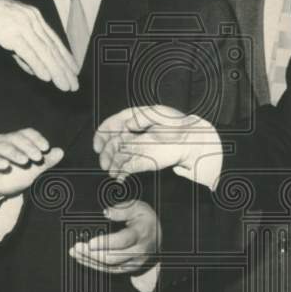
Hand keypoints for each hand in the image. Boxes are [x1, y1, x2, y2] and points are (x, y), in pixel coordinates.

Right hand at [0, 0, 78, 90]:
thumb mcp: (9, 31)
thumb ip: (23, 49)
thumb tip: (36, 69)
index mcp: (34, 17)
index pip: (55, 41)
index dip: (66, 57)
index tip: (74, 71)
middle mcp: (32, 19)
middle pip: (53, 48)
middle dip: (65, 69)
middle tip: (74, 85)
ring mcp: (22, 25)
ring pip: (44, 52)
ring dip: (56, 71)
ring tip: (64, 85)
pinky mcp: (11, 32)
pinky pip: (28, 52)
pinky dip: (39, 65)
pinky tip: (46, 77)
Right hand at [0, 128, 63, 202]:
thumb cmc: (14, 177)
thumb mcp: (33, 170)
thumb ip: (46, 161)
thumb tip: (61, 151)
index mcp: (15, 140)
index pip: (26, 133)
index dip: (37, 139)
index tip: (46, 148)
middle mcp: (2, 142)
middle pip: (15, 138)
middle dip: (28, 147)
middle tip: (38, 157)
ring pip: (2, 147)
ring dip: (15, 153)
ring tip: (25, 161)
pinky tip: (6, 166)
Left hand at [69, 200, 159, 274]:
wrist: (158, 237)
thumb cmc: (145, 220)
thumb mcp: (138, 208)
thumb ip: (123, 209)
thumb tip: (107, 212)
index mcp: (142, 233)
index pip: (123, 241)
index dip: (105, 243)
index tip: (90, 242)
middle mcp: (139, 251)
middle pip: (114, 257)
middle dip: (93, 254)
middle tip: (77, 247)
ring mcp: (134, 262)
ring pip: (110, 266)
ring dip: (90, 260)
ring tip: (75, 252)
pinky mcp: (128, 268)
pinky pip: (109, 270)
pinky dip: (94, 265)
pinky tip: (82, 259)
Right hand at [93, 105, 210, 179]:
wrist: (192, 141)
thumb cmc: (178, 124)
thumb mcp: (161, 114)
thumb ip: (142, 117)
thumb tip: (128, 125)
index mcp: (136, 118)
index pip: (114, 124)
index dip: (103, 133)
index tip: (98, 144)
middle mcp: (134, 132)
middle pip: (113, 142)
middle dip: (106, 152)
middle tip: (103, 162)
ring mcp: (138, 146)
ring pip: (118, 155)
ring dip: (111, 163)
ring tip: (110, 172)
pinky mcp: (144, 158)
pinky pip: (128, 165)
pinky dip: (122, 172)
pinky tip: (119, 177)